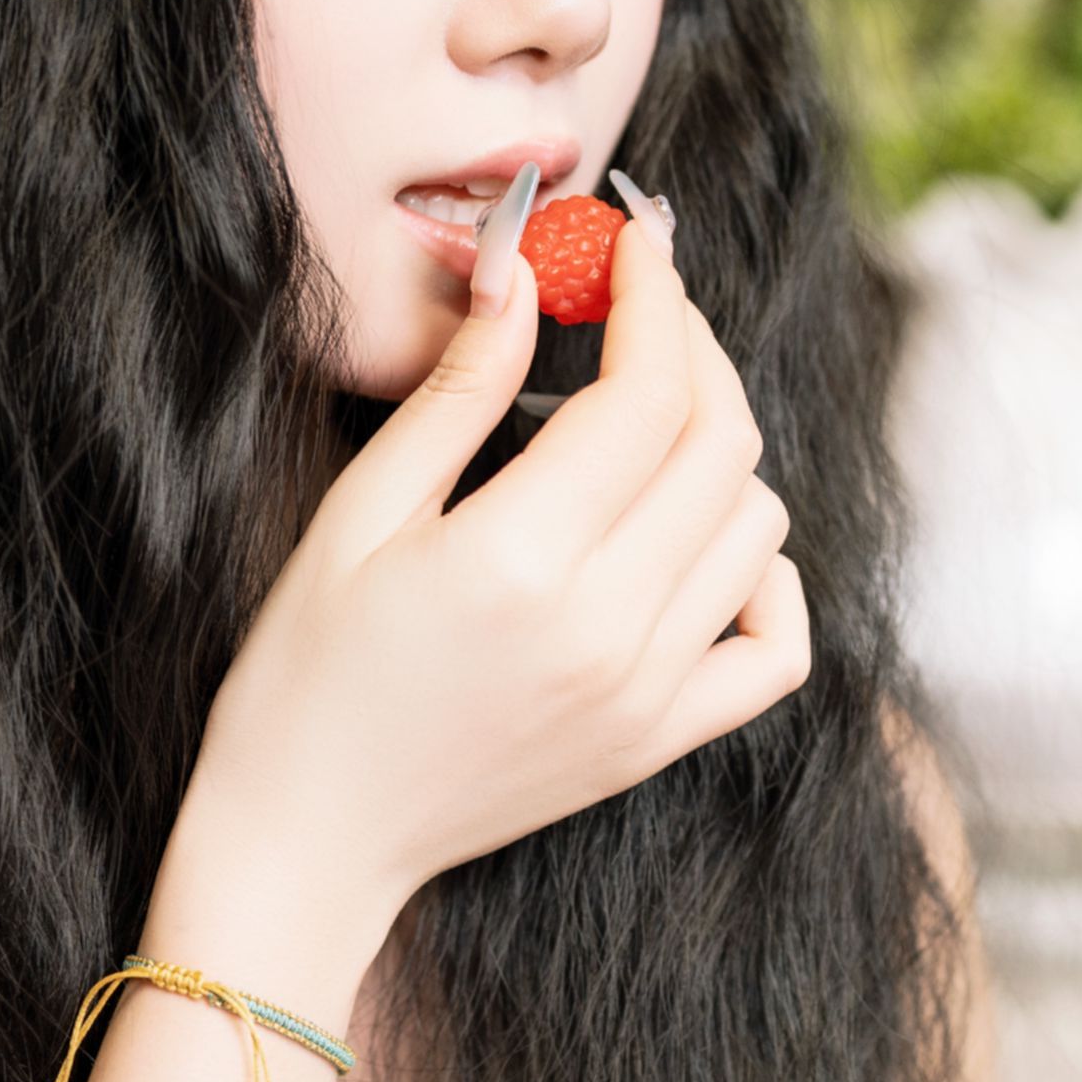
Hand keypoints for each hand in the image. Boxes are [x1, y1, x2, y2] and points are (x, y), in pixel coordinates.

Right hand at [191, 210, 806, 922]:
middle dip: (693, 349)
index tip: (636, 242)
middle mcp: (607, 627)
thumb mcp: (358, 513)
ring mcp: (646, 692)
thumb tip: (522, 272)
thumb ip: (457, 393)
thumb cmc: (306, 674)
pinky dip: (764, 577)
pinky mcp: (658, 741)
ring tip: (643, 425)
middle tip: (642, 310)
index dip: (655, 296)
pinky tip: (699, 543)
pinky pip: (775, 647)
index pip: (649, 391)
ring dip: (719, 451)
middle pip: (721, 443)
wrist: (308, 838)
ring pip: (758, 525)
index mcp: (521, 559)